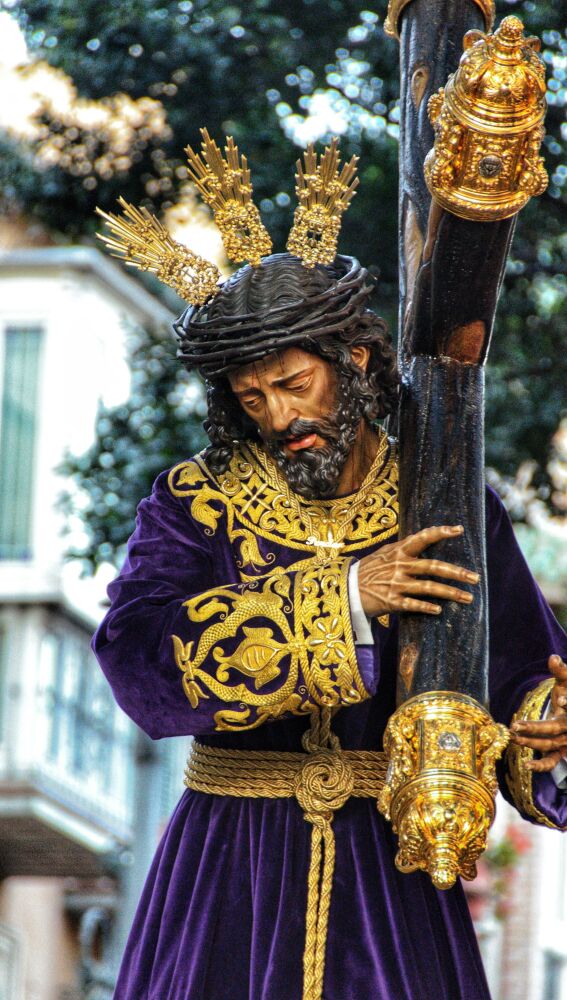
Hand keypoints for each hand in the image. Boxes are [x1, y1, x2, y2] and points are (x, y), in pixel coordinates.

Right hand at [357, 524, 479, 617]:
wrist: (345, 589)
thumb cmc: (368, 571)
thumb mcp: (383, 554)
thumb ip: (403, 549)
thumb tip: (424, 539)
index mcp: (398, 551)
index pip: (422, 538)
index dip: (440, 532)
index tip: (459, 530)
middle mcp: (399, 566)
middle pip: (433, 567)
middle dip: (457, 572)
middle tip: (475, 578)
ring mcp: (395, 584)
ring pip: (428, 587)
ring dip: (450, 593)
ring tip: (467, 598)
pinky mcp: (391, 601)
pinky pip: (413, 604)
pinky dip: (427, 607)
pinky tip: (439, 610)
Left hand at [510, 655, 566, 771]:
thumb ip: (561, 670)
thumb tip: (553, 657)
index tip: (560, 699)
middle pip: (552, 729)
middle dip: (533, 727)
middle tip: (515, 725)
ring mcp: (565, 742)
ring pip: (549, 745)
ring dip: (531, 743)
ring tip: (513, 738)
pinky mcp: (560, 751)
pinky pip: (551, 761)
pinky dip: (541, 766)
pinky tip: (527, 766)